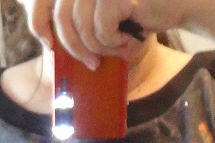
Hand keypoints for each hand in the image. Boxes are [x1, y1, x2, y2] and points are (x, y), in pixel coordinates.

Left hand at [24, 0, 187, 67]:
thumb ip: (76, 23)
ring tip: (118, 47)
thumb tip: (48, 44)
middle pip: (60, 16)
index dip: (38, 22)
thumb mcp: (100, 18)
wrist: (176, 5)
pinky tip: (130, 35)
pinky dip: (114, 41)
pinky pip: (101, 28)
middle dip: (73, 47)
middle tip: (90, 64)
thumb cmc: (137, 15)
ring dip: (99, 46)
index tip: (48, 44)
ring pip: (80, 25)